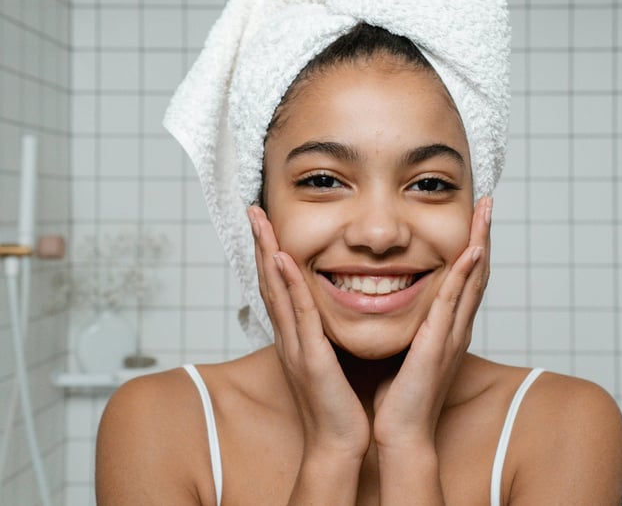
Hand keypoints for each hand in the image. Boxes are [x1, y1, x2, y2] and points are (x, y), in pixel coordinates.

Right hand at [247, 206, 369, 460]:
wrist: (338, 443)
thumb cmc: (338, 403)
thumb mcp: (328, 358)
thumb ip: (324, 333)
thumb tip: (330, 310)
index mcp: (295, 336)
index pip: (277, 287)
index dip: (269, 254)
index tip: (266, 224)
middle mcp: (288, 337)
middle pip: (268, 282)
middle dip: (260, 244)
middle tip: (253, 210)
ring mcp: (295, 346)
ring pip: (276, 291)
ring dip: (268, 254)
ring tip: (261, 222)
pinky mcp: (310, 357)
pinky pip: (299, 315)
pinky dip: (289, 285)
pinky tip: (283, 259)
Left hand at [371, 196, 491, 451]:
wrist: (402, 433)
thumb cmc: (400, 396)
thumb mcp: (406, 350)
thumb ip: (409, 326)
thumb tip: (391, 302)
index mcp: (447, 328)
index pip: (463, 279)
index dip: (471, 246)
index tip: (473, 216)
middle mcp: (456, 327)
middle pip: (476, 273)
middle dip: (483, 235)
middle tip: (488, 203)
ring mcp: (451, 335)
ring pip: (471, 280)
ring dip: (480, 243)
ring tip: (485, 212)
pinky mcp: (438, 344)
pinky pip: (453, 302)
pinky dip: (464, 275)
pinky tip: (470, 250)